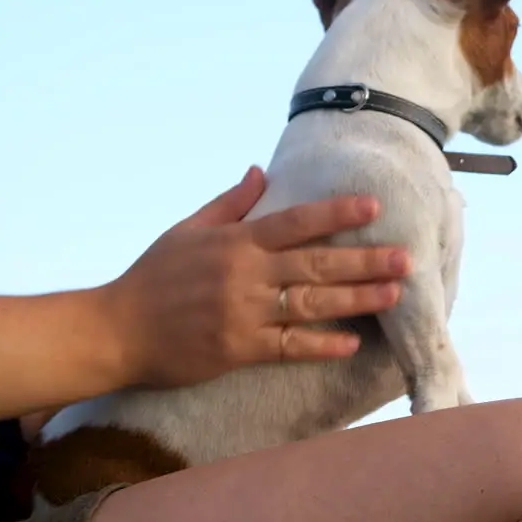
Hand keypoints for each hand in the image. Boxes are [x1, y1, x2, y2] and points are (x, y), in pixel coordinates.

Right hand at [95, 166, 409, 388]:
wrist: (114, 331)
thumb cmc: (152, 278)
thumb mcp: (188, 230)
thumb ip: (231, 204)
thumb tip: (260, 170)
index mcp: (235, 242)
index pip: (296, 222)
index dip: (337, 213)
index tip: (374, 206)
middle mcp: (244, 275)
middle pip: (316, 265)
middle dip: (365, 261)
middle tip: (407, 258)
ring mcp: (243, 314)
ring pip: (312, 305)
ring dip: (357, 299)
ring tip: (395, 294)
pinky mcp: (238, 350)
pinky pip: (289, 347)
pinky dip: (322, 345)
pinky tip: (353, 342)